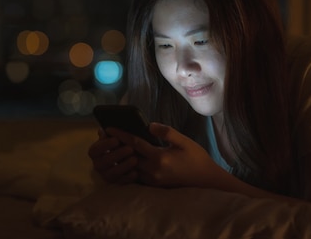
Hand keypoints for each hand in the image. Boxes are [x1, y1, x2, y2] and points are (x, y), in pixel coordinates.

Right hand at [87, 129, 137, 183]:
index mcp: (95, 153)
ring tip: (135, 159)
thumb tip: (102, 130)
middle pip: (105, 161)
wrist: (125, 158)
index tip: (117, 139)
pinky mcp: (115, 183)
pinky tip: (136, 172)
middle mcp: (98, 165)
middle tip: (130, 148)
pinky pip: (121, 182)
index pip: (95, 150)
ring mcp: (106, 175)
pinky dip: (128, 177)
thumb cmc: (118, 145)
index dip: (105, 145)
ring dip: (124, 166)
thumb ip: (108, 135)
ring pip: (113, 173)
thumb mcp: (113, 138)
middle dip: (118, 154)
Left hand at [106, 123, 227, 187]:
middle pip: (128, 156)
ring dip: (121, 156)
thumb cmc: (197, 158)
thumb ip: (166, 132)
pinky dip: (129, 166)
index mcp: (159, 157)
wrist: (206, 181)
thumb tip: (149, 125)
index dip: (121, 135)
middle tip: (104, 136)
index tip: (108, 128)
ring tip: (112, 146)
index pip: (135, 143)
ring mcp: (153, 180)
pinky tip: (126, 159)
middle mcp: (153, 170)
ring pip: (131, 167)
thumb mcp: (184, 141)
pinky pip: (137, 175)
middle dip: (116, 145)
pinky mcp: (154, 185)